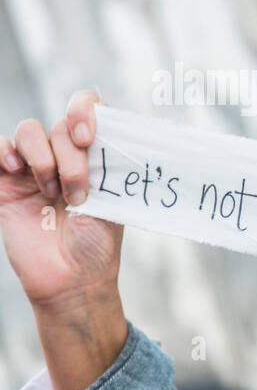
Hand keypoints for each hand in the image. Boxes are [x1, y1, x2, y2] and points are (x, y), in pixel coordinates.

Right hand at [0, 90, 122, 309]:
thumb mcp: (112, 199)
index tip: (87, 137)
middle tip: (78, 194)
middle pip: (59, 125)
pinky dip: (3, 151)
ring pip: (29, 131)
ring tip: (52, 193)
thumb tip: (102, 124)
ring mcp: (33, 168)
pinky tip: (16, 171)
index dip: (85, 110)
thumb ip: (104, 161)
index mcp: (95, 156)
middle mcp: (64, 157)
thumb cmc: (98, 243)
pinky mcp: (4, 184)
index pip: (87, 109)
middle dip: (71, 157)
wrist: (72, 280)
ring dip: (43, 159)